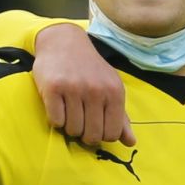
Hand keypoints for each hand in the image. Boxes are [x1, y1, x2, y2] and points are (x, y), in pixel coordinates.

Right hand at [34, 24, 135, 146]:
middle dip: (85, 134)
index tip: (96, 125)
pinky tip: (58, 106)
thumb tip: (131, 143)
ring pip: (73, 130)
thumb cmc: (90, 69)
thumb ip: (121, 117)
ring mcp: (74, 89)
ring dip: (69, 126)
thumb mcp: (111, 88)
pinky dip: (56, 119)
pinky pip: (56, 121)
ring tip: (69, 111)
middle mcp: (96, 90)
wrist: (64, 42)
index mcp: (115, 92)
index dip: (103, 135)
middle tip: (81, 121)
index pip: (112, 134)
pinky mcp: (53, 88)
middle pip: (92, 135)